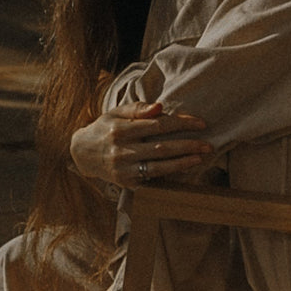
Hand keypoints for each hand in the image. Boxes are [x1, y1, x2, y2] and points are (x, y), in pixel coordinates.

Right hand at [70, 100, 210, 188]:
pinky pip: (152, 179)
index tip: (201, 123)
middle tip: (208, 144)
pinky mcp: (126, 183)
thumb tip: (160, 106)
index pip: (158, 125)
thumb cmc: (105, 128)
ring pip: (159, 167)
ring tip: (201, 158)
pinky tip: (184, 169)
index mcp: (120, 130)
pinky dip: (170, 175)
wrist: (82, 153)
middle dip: (188, 146)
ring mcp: (124, 169)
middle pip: (162, 148)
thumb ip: (138, 109)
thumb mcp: (116, 113)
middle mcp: (121, 151)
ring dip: (182, 163)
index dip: (182, 123)